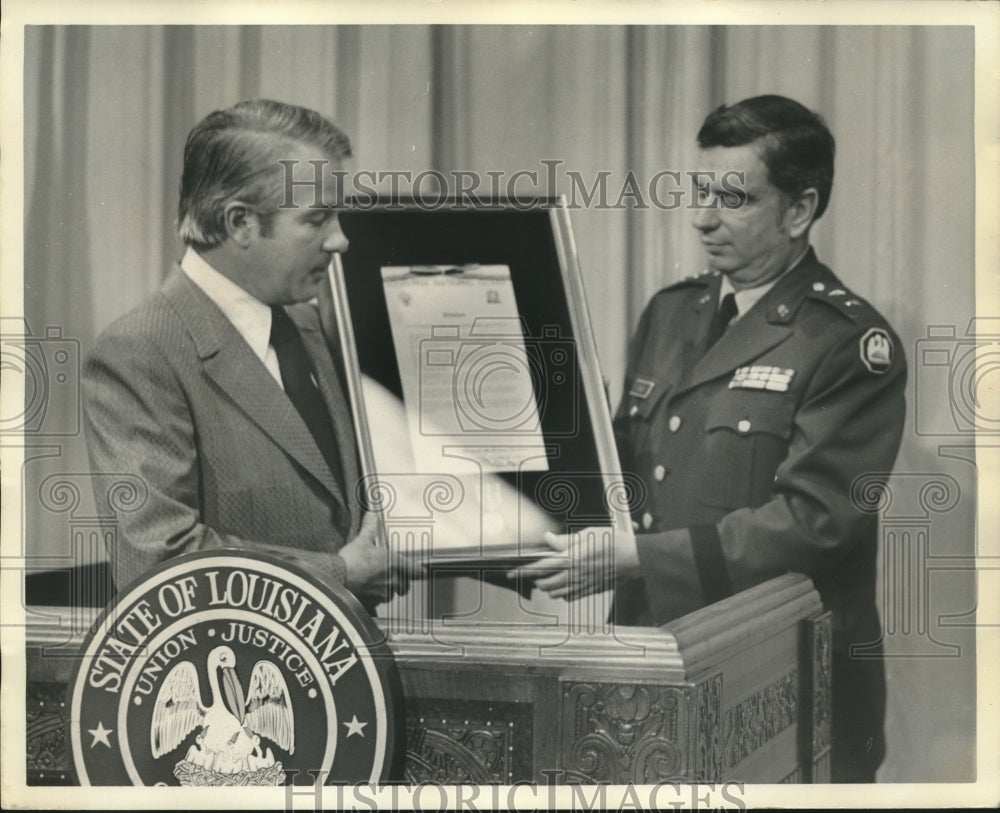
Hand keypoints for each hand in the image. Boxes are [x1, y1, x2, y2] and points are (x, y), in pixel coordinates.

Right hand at [338, 512, 423, 605]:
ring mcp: (383, 593)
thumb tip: (372, 515)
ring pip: (391, 595)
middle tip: (395, 578)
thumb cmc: (352, 560)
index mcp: (394, 563)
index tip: (421, 571)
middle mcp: (392, 580)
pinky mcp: (372, 602)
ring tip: (378, 584)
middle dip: (402, 583)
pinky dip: (375, 599)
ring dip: (388, 591)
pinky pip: (378, 603)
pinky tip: (367, 593)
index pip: (416, 570)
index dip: (419, 571)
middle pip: (405, 586)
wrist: (337, 578)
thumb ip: (370, 528)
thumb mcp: (362, 540)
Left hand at [507, 525, 638, 600]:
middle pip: (544, 583)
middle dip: (535, 578)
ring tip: (549, 576)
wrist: (635, 558)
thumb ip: (565, 540)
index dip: (523, 570)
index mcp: (571, 558)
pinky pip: (569, 597)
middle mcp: (574, 574)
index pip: (539, 566)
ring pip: (555, 592)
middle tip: (534, 570)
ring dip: (548, 585)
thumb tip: (548, 539)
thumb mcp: (587, 534)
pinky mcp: (590, 590)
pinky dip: (562, 592)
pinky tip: (565, 583)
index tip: (512, 573)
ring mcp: (582, 584)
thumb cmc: (614, 542)